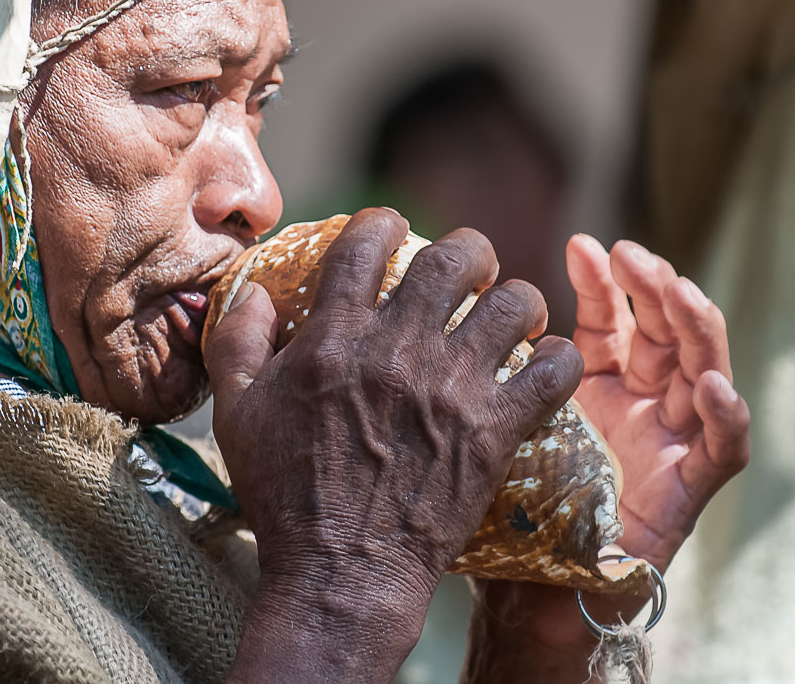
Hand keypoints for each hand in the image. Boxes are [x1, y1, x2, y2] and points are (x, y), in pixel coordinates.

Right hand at [206, 208, 583, 683]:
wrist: (341, 573)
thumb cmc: (283, 495)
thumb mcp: (236, 413)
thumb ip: (236, 342)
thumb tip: (256, 292)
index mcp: (334, 339)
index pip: (367, 243)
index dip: (384, 221)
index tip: (394, 230)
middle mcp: (397, 351)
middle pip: (452, 259)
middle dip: (467, 251)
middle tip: (469, 269)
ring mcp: (451, 389)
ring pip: (511, 304)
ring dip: (516, 299)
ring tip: (514, 314)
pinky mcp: (494, 431)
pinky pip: (551, 373)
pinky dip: (558, 359)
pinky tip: (547, 363)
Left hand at [462, 235, 749, 681]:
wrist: (519, 601)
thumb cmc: (485, 512)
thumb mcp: (476, 424)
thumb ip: (473, 374)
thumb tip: (416, 309)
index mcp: (586, 386)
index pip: (605, 318)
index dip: (600, 280)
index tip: (580, 244)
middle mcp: (633, 406)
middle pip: (658, 330)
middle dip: (648, 286)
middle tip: (628, 254)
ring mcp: (665, 444)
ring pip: (699, 368)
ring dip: (693, 326)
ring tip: (674, 290)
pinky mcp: (687, 493)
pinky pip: (723, 450)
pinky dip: (727, 415)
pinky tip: (711, 386)